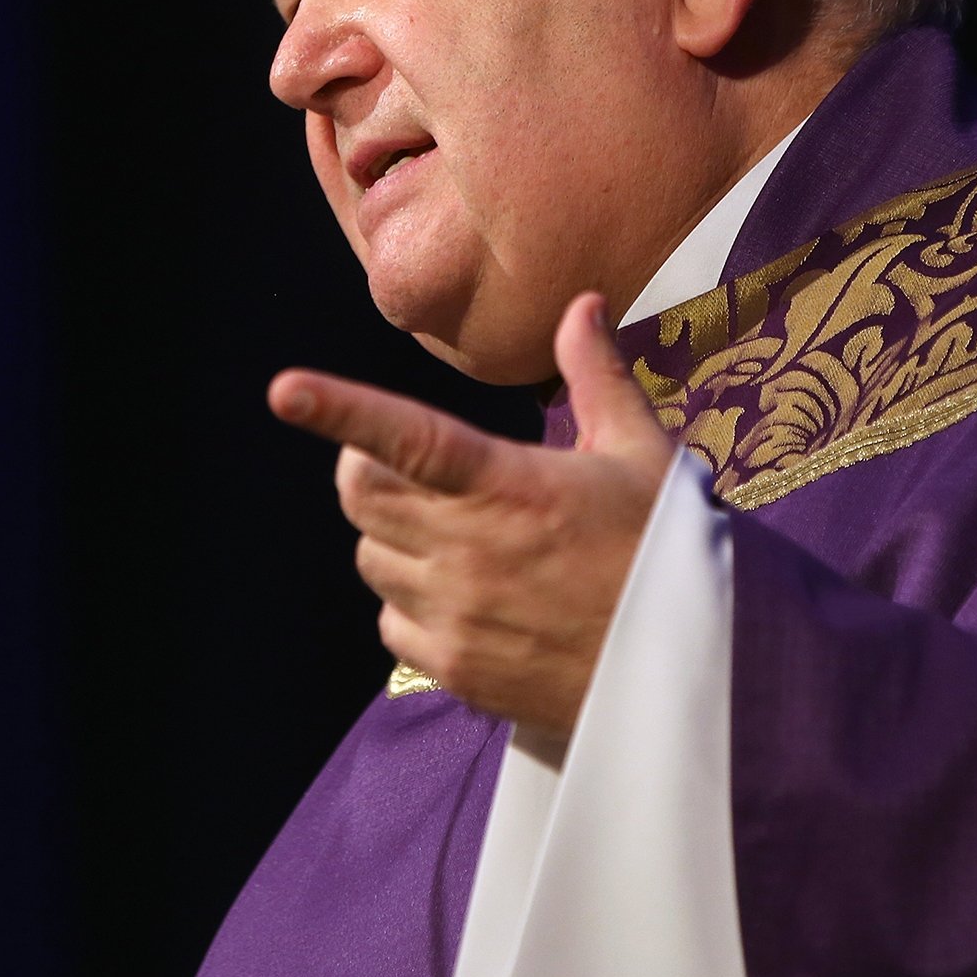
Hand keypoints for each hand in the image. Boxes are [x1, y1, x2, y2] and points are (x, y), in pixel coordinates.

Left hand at [268, 292, 674, 736]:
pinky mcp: (456, 669)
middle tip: (407, 461)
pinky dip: (410, 600)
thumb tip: (580, 305)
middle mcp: (470, 551)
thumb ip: (597, 374)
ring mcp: (457, 616)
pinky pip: (391, 621)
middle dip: (368, 465)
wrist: (692, 671)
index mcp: (510, 486)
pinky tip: (463, 593)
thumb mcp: (642, 452)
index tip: (284, 389)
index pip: (409, 439)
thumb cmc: (666, 550)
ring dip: (393, 534)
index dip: (341, 411)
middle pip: (361, 494)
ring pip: (371, 555)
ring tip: (453, 530)